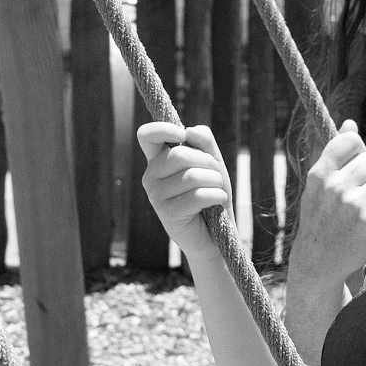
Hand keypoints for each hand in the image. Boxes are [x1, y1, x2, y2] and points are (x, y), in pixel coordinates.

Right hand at [138, 123, 232, 255]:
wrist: (215, 235)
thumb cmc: (212, 195)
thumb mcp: (212, 164)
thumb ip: (204, 143)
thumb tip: (188, 131)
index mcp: (158, 160)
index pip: (146, 136)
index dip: (162, 129)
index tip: (182, 136)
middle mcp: (151, 176)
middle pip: (180, 155)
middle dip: (209, 163)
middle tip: (217, 177)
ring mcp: (155, 196)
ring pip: (192, 176)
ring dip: (216, 182)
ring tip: (218, 191)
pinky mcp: (166, 214)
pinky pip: (197, 195)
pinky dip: (216, 196)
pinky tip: (217, 202)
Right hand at [293, 119, 365, 284]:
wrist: (318, 261)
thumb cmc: (322, 217)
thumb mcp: (320, 185)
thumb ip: (336, 153)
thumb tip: (351, 123)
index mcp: (320, 174)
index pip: (350, 141)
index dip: (357, 151)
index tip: (352, 167)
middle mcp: (335, 187)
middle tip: (357, 195)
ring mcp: (353, 205)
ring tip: (362, 209)